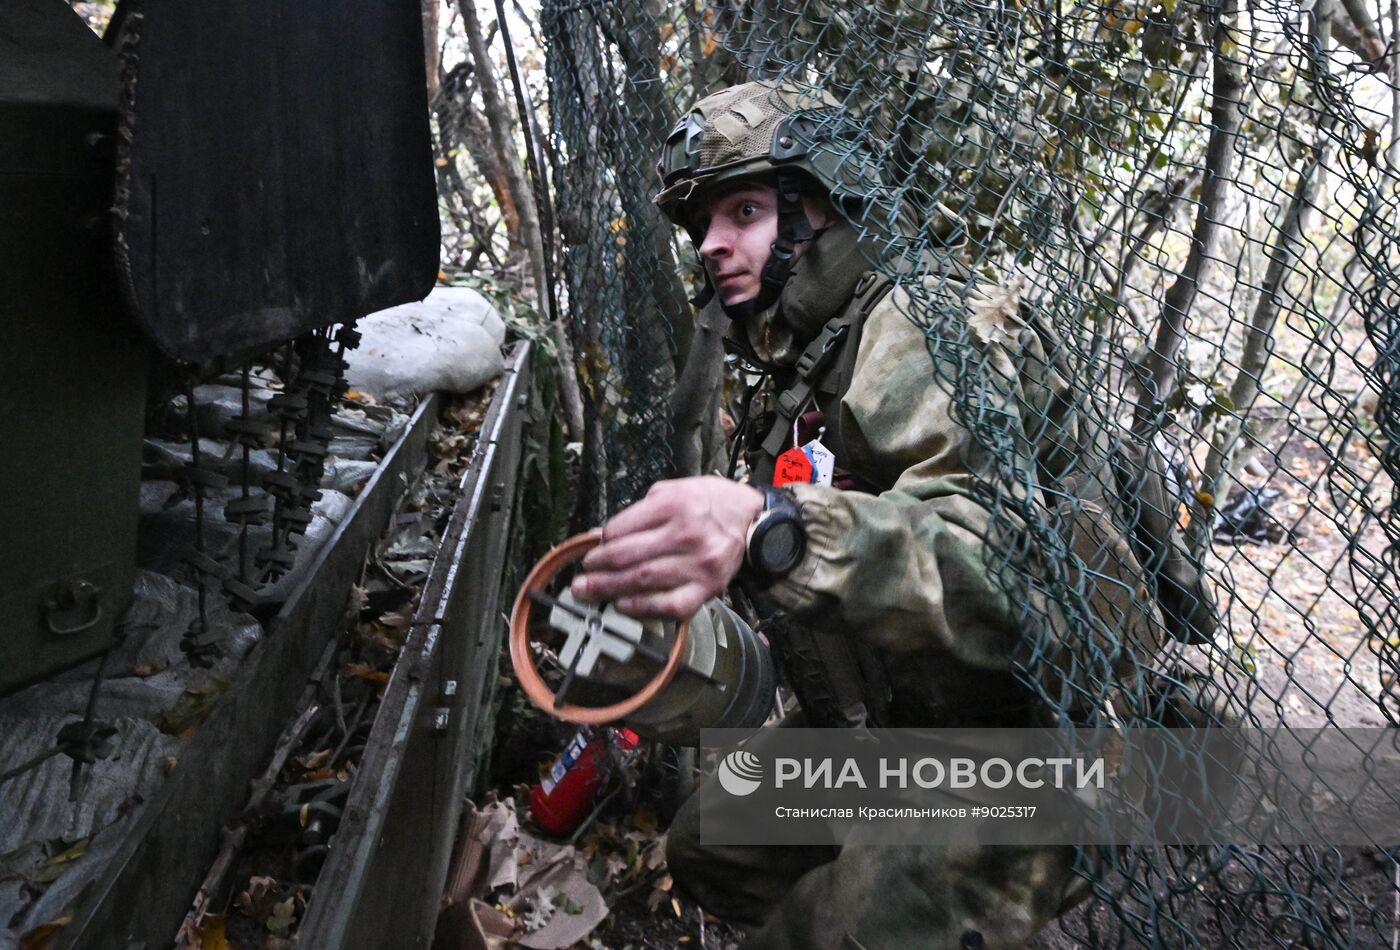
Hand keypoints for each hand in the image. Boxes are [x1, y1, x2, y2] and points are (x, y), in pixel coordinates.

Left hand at [570, 476, 763, 619]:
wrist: (752, 521)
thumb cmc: (710, 503)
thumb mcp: (674, 490)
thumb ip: (640, 511)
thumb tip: (605, 536)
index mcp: (674, 505)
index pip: (621, 528)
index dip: (601, 541)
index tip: (594, 548)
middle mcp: (685, 534)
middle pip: (627, 556)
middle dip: (597, 569)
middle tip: (581, 577)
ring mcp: (697, 564)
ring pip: (643, 581)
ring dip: (610, 589)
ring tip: (591, 592)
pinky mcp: (707, 588)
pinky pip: (669, 605)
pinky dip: (642, 608)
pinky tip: (624, 606)